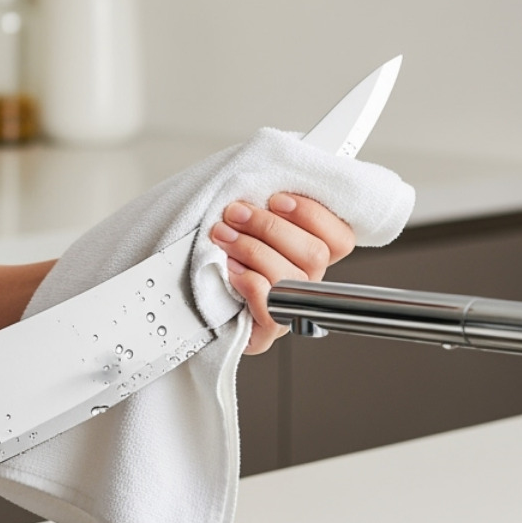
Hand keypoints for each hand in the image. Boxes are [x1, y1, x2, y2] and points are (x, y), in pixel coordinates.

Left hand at [209, 193, 355, 354]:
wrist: (181, 294)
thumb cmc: (216, 250)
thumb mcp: (244, 219)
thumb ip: (266, 206)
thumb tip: (266, 187)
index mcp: (309, 256)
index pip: (340, 238)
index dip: (313, 215)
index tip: (276, 199)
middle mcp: (305, 285)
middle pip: (315, 255)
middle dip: (270, 227)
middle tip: (235, 214)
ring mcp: (287, 311)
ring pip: (291, 278)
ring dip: (252, 250)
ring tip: (223, 237)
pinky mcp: (263, 335)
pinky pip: (273, 313)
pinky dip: (250, 285)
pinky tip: (230, 271)